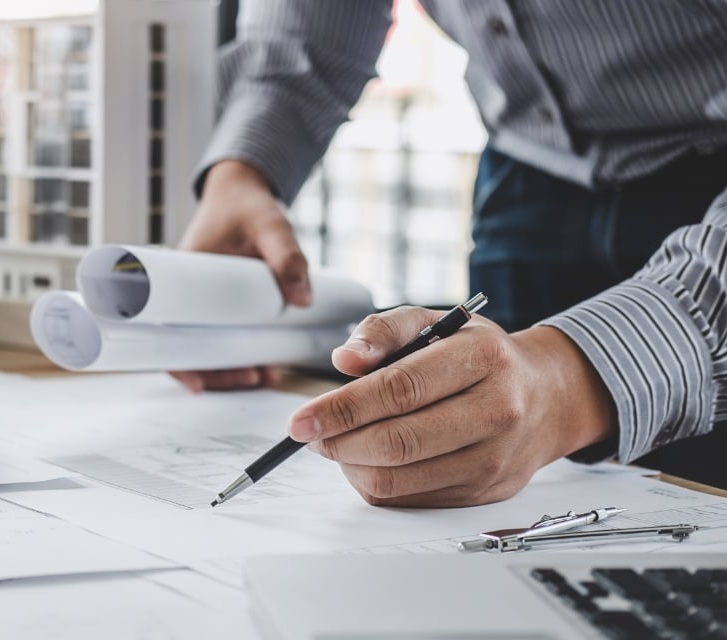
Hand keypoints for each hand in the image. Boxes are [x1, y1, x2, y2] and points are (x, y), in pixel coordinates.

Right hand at [171, 160, 309, 391]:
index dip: (177, 362)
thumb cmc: (246, 205)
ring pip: (208, 349)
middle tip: (254, 378)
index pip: (166, 330)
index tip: (196, 383)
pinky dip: (240, 355)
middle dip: (218, 374)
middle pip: (188, 350)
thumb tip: (303, 301)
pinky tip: (266, 365)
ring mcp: (203, 302)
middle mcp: (186, 294)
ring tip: (267, 375)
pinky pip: (224, 337)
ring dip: (231, 370)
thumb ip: (287, 257)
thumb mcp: (270, 225)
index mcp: (181, 274)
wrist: (241, 192)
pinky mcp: (221, 306)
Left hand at [293, 306, 615, 506]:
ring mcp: (494, 458)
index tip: (300, 418)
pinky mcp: (485, 491)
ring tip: (337, 444)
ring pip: (400, 479)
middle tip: (311, 434)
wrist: (547, 397)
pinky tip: (367, 460)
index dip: (342, 408)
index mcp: (483, 359)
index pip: (399, 390)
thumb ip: (383, 330)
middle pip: (397, 442)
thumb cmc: (478, 356)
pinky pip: (412, 499)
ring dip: (351, 465)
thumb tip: (344, 359)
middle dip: (339, 442)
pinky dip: (376, 483)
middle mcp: (497, 411)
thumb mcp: (434, 322)